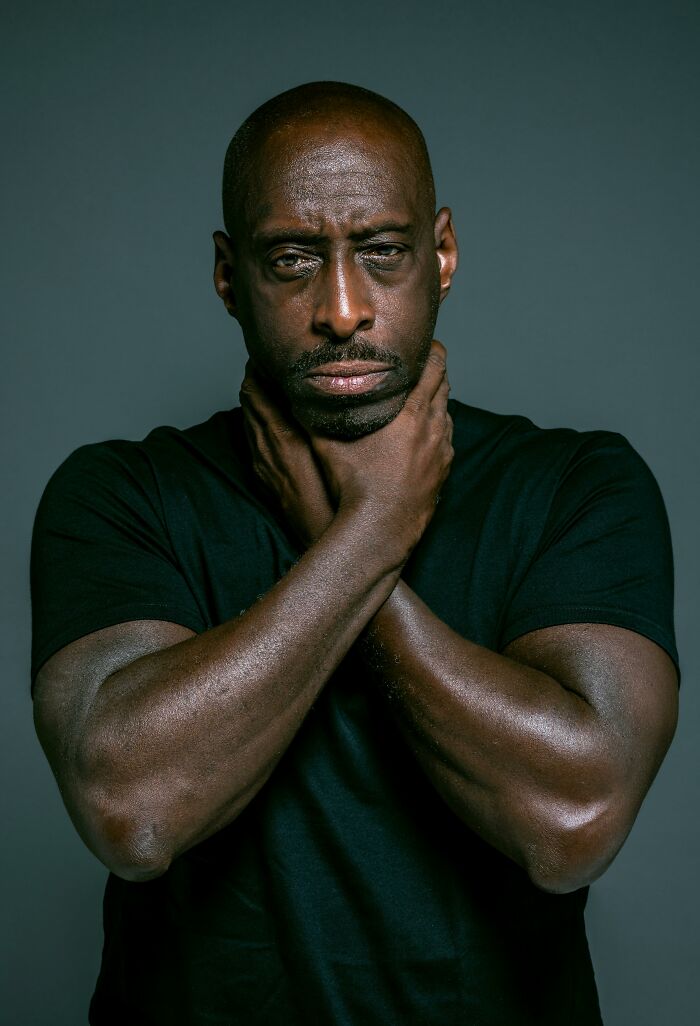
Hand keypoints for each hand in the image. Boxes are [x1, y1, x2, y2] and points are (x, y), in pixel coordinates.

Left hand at [239, 366, 333, 547]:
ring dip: (258, 399)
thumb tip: (321, 385)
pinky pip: (253, 441)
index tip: (273, 349)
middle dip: (258, 377)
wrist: (325, 536)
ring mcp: (261, 463)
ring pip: (249, 419)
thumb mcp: (331, 448)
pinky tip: (277, 425)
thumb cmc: (335, 495)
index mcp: (280, 433)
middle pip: (249, 398)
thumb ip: (323, 414)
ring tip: (276, 385)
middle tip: (275, 361)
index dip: (261, 364)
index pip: (257, 386)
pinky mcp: (264, 478)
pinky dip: (260, 423)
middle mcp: (263, 446)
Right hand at [311, 340, 453, 560]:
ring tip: (414, 401)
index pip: (434, 366)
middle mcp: (434, 428)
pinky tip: (419, 437)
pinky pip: (446, 442)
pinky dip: (436, 431)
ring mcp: (442, 452)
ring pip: (447, 414)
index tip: (421, 344)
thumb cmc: (353, 486)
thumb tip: (297, 388)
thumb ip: (317, 412)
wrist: (379, 531)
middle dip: (432, 373)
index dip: (430, 350)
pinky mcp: (443, 473)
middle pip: (445, 386)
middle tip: (416, 367)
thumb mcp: (328, 443)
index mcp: (411, 412)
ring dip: (435, 403)